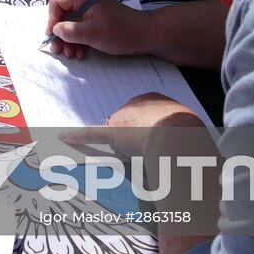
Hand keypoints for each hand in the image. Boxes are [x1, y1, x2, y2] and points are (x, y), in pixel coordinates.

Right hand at [45, 0, 145, 59]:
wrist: (147, 36)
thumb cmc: (119, 31)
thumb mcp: (91, 33)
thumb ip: (69, 31)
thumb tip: (56, 30)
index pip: (57, 1)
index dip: (52, 18)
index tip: (53, 34)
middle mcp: (87, 3)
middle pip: (64, 15)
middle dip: (60, 34)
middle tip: (59, 50)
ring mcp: (93, 14)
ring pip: (72, 26)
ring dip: (69, 41)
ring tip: (71, 55)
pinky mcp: (99, 24)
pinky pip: (82, 31)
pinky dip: (79, 42)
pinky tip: (81, 54)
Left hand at [60, 93, 204, 157]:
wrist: (179, 138)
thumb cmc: (189, 134)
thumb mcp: (187, 126)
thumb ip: (176, 131)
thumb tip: (183, 145)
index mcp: (155, 98)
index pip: (144, 114)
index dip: (150, 129)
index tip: (157, 138)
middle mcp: (136, 103)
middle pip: (129, 121)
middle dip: (137, 136)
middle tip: (153, 147)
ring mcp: (123, 117)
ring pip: (116, 131)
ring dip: (125, 143)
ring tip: (141, 154)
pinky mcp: (113, 133)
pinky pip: (92, 134)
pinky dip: (78, 136)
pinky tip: (64, 137)